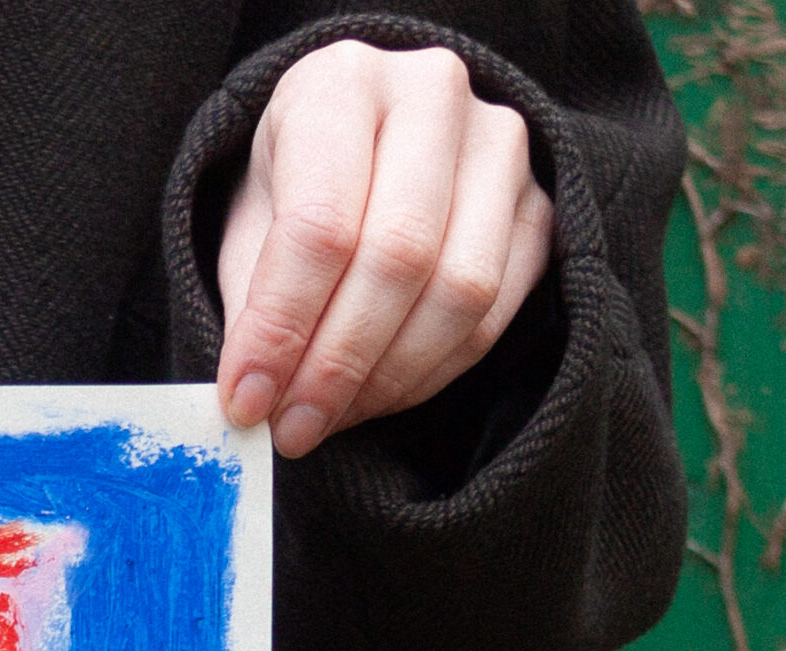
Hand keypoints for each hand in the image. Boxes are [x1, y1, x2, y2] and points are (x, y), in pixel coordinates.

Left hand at [217, 42, 553, 458]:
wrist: (362, 153)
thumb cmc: (292, 193)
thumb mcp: (248, 234)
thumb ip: (253, 310)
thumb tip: (253, 402)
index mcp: (339, 85)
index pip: (320, 225)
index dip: (282, 329)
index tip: (247, 402)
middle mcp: (431, 94)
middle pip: (398, 258)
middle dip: (336, 367)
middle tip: (292, 430)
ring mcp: (499, 144)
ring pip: (460, 292)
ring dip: (386, 380)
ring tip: (329, 418)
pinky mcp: (538, 202)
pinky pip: (494, 316)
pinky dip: (429, 376)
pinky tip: (377, 396)